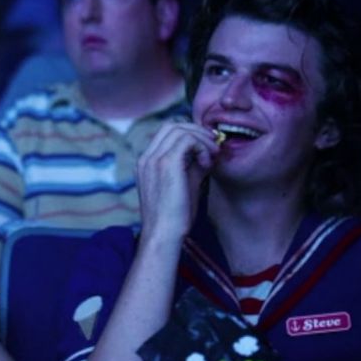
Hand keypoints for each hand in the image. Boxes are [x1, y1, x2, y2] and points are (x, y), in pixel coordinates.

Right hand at [136, 123, 218, 241]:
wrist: (165, 234)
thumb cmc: (176, 216)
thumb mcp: (185, 184)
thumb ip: (192, 165)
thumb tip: (207, 150)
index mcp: (147, 163)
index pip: (167, 134)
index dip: (190, 135)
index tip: (207, 148)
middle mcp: (146, 158)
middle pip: (172, 126)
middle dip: (197, 131)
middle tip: (213, 146)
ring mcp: (153, 159)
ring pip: (180, 129)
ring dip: (201, 139)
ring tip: (212, 156)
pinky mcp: (165, 164)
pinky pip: (187, 140)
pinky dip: (201, 146)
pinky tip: (207, 163)